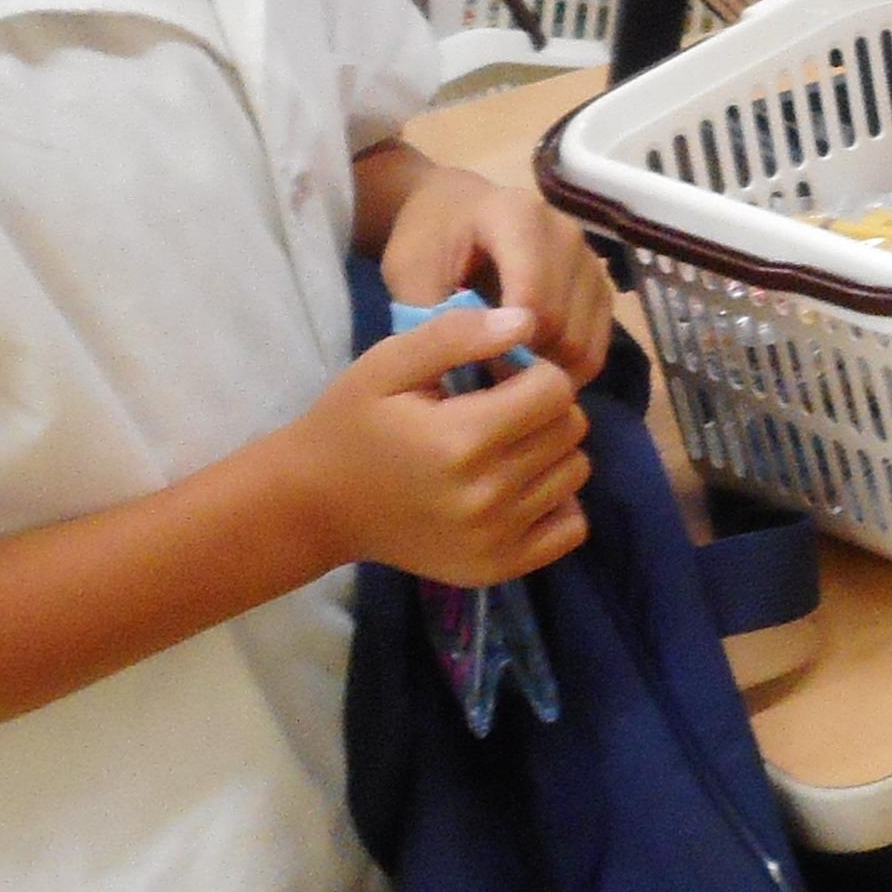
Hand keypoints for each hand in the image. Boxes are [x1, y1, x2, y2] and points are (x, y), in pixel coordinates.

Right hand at [287, 304, 594, 584]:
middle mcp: (488, 496)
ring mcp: (496, 539)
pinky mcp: (499, 568)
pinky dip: (555, 501)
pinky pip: (572, 527)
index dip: (531, 371)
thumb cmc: (352, 425)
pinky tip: (516, 486)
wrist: (316, 506)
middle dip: (543, 407)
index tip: (495, 377)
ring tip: (502, 446)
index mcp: (462, 440)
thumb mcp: (388, 363)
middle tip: (497, 409)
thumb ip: (457, 335)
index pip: (555, 389)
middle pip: (570, 429)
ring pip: (575, 472)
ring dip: (550, 450)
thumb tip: (527, 323)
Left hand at [377, 164, 613, 383]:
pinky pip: (596, 345)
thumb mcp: (411, 274)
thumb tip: (474, 377)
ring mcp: (591, 260)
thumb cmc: (430, 241)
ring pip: (582, 341)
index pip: (531, 296)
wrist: (458, 211)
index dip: (505, 344)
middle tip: (485, 379)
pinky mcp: (601, 286)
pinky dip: (566, 366)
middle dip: (524, 362)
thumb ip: (438, 321)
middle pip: (561, 323)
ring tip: (506, 373)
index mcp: (518, 218)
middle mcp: (567, 234)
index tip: (473, 368)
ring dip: (546, 368)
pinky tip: (531, 366)